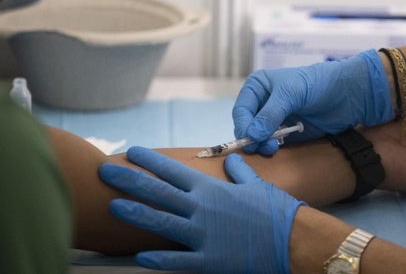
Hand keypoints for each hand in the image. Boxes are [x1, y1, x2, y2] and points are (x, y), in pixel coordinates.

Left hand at [98, 147, 304, 273]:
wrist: (293, 239)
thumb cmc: (274, 209)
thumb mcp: (255, 185)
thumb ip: (238, 171)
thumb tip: (229, 160)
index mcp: (211, 189)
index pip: (173, 170)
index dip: (150, 160)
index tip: (131, 151)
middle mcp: (201, 208)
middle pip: (158, 192)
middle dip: (129, 181)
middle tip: (105, 172)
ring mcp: (202, 235)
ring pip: (160, 223)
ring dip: (135, 213)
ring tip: (113, 206)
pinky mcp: (208, 259)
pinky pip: (178, 260)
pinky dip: (158, 259)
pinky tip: (139, 257)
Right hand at [233, 49, 393, 154]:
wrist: (347, 94)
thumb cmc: (318, 84)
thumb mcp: (291, 93)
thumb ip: (270, 114)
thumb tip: (252, 135)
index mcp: (258, 87)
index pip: (241, 110)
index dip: (243, 126)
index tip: (250, 139)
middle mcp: (262, 103)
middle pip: (246, 127)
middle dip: (252, 138)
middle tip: (263, 147)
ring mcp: (273, 120)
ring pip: (257, 139)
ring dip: (261, 145)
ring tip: (272, 148)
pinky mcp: (286, 134)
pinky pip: (271, 145)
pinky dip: (271, 149)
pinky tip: (277, 150)